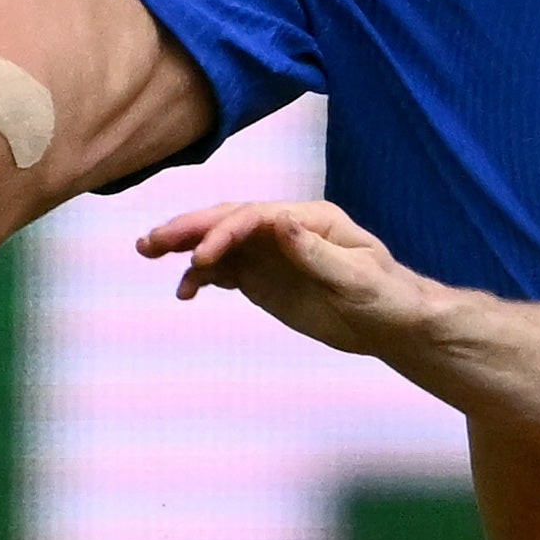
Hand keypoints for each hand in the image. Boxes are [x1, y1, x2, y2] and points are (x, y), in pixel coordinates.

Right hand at [135, 197, 437, 354]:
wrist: (391, 324)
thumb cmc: (386, 297)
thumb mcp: (357, 278)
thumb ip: (316, 253)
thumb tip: (278, 222)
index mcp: (309, 219)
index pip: (256, 216)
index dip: (225, 232)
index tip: (201, 256)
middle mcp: (283, 228)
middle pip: (229, 220)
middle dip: (190, 228)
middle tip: (152, 241)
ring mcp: (270, 252)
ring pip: (219, 242)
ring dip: (184, 246)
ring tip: (147, 251)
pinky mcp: (262, 277)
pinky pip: (224, 271)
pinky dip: (200, 277)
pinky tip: (184, 291)